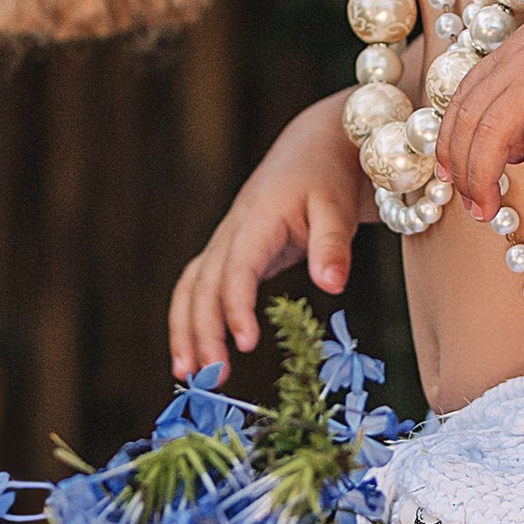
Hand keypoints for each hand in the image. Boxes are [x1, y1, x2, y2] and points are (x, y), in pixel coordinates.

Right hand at [168, 98, 369, 375]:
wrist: (315, 147)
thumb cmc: (329, 178)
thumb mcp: (338, 208)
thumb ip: (332, 246)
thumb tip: (332, 285)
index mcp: (258, 218)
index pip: (237, 268)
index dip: (236, 306)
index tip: (245, 343)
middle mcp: (232, 231)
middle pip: (204, 284)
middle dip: (202, 330)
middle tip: (211, 376)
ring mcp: (226, 241)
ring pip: (192, 286)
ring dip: (185, 328)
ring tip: (186, 373)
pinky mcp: (229, 253)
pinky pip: (200, 286)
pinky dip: (191, 318)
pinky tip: (196, 353)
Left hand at [436, 0, 523, 214]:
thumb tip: (511, 148)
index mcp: (518, 47)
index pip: (464, 95)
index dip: (449, 137)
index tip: (451, 171)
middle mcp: (521, 59)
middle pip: (467, 119)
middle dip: (462, 169)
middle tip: (472, 204)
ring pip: (489, 136)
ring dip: (484, 179)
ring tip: (492, 209)